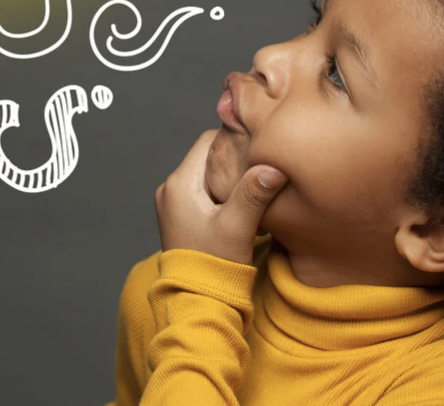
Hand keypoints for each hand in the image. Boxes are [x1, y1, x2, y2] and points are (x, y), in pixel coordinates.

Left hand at [154, 129, 287, 266]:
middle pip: (206, 156)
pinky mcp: (180, 216)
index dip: (234, 139)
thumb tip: (273, 166)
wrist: (197, 303)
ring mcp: (172, 203)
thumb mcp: (237, 228)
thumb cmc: (215, 267)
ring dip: (228, 175)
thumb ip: (253, 194)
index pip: (208, 140)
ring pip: (205, 172)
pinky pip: (202, 189)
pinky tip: (240, 202)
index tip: (257, 146)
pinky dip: (221, 190)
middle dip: (232, 158)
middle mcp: (170, 189)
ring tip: (252, 183)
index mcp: (179, 184)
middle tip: (259, 164)